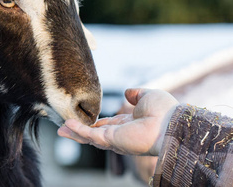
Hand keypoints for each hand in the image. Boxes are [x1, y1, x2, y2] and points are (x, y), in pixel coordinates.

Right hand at [57, 88, 178, 155]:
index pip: (106, 124)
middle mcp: (120, 133)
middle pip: (94, 133)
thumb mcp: (148, 95)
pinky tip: (67, 125)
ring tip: (60, 128)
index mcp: (128, 124)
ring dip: (75, 133)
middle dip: (78, 131)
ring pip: (90, 137)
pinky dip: (78, 131)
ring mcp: (115, 139)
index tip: (81, 118)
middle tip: (64, 127)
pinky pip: (91, 136)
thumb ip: (136, 94)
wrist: (172, 122)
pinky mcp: (112, 140)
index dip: (92, 121)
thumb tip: (127, 92)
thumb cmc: (165, 110)